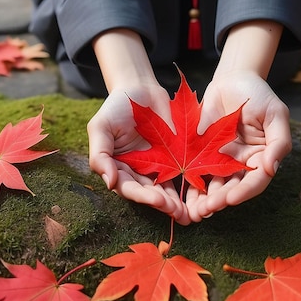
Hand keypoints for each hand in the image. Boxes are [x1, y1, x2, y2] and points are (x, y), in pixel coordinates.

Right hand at [88, 83, 190, 224]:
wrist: (140, 88)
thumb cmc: (115, 107)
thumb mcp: (100, 128)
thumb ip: (100, 155)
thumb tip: (109, 183)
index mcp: (118, 169)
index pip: (129, 188)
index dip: (142, 196)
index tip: (157, 200)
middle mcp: (138, 172)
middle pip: (150, 193)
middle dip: (163, 204)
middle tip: (178, 212)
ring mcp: (158, 166)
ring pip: (167, 189)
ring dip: (177, 202)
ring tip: (189, 212)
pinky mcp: (175, 159)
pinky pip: (183, 175)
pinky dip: (190, 187)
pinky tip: (200, 195)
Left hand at [185, 70, 291, 221]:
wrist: (232, 78)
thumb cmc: (259, 94)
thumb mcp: (276, 114)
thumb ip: (279, 142)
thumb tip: (272, 168)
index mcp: (263, 158)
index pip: (256, 181)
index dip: (244, 192)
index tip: (230, 199)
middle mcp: (243, 164)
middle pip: (233, 187)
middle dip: (220, 200)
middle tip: (206, 210)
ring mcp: (222, 160)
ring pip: (214, 185)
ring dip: (204, 199)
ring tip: (194, 210)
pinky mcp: (203, 154)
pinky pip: (197, 172)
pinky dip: (191, 185)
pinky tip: (183, 195)